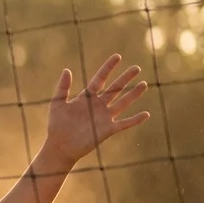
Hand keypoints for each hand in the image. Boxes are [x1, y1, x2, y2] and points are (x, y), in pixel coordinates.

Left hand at [42, 54, 150, 168]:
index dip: (109, 68)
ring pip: (122, 103)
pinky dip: (135, 119)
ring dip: (133, 94)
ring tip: (144, 84)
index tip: (118, 56)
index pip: (100, 79)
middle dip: (125, 78)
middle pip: (115, 89)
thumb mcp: (57, 103)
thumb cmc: (56, 124)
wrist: (60, 146)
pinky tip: (146, 114)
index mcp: (86, 97)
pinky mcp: (108, 129)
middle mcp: (98, 105)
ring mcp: (104, 117)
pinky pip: (125, 123)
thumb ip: (63, 87)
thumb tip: (67, 70)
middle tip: (137, 68)